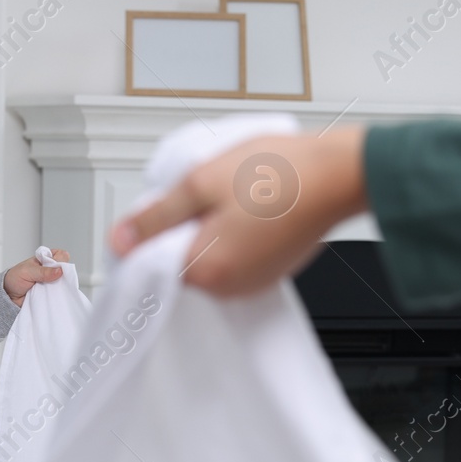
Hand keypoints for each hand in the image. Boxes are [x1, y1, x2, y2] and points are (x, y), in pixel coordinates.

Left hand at [3, 249, 68, 305]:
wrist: (8, 296)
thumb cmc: (15, 279)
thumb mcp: (27, 271)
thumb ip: (43, 271)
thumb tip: (59, 270)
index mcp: (46, 259)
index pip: (62, 255)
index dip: (60, 261)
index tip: (54, 267)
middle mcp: (51, 270)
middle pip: (66, 270)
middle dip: (61, 276)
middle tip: (51, 281)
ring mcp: (52, 283)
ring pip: (64, 284)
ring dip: (58, 288)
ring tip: (47, 290)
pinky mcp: (51, 295)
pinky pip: (59, 295)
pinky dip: (56, 296)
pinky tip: (50, 297)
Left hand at [105, 127, 369, 296]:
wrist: (339, 173)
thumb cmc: (279, 174)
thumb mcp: (199, 183)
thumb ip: (156, 217)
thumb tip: (121, 239)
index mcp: (207, 272)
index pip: (153, 261)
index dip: (156, 227)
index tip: (172, 202)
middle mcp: (230, 288)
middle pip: (182, 259)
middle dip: (184, 226)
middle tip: (207, 191)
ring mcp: (254, 281)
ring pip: (210, 255)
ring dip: (211, 227)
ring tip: (235, 195)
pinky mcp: (272, 269)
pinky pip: (237, 253)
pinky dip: (235, 231)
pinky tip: (252, 204)